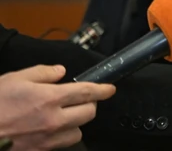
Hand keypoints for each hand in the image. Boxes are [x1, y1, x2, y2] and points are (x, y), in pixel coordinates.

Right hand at [0, 65, 115, 149]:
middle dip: (89, 104)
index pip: (87, 92)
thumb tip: (60, 72)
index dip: (103, 90)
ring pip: (78, 132)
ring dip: (75, 123)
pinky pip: (61, 145)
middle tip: (80, 100)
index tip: (110, 89)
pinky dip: (61, 137)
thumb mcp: (15, 79)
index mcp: (49, 98)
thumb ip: (43, 73)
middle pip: (89, 113)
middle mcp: (53, 120)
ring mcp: (47, 140)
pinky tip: (49, 130)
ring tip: (63, 116)